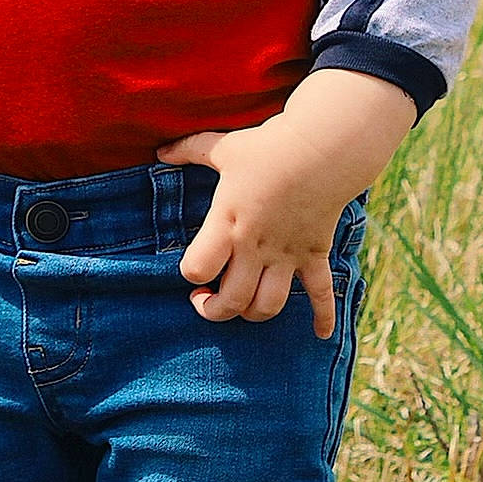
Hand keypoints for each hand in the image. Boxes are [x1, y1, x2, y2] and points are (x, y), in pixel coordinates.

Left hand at [156, 68, 414, 337]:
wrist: (320, 149)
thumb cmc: (266, 148)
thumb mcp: (221, 147)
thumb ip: (188, 150)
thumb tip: (159, 152)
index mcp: (227, 221)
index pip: (199, 268)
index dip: (191, 275)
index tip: (193, 271)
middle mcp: (255, 246)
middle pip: (232, 300)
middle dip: (215, 311)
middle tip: (207, 302)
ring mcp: (286, 253)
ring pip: (269, 305)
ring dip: (254, 314)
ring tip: (243, 309)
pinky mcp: (314, 253)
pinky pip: (321, 294)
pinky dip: (324, 317)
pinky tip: (320, 334)